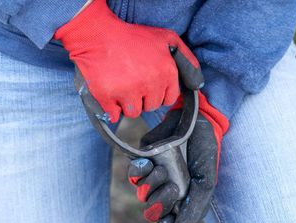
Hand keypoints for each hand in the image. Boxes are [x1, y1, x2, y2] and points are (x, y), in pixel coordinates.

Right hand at [54, 0, 201, 122]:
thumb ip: (186, 57)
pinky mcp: (107, 96)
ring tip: (121, 84)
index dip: (159, 93)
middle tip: (132, 80)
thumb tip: (198, 82)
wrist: (97, 33)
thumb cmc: (132, 37)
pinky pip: (115, 115)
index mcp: (166, 71)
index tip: (149, 84)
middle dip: (143, 97)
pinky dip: (112, 109)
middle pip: (151, 107)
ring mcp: (128, 91)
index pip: (169, 99)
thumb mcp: (167, 39)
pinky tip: (110, 93)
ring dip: (128, 103)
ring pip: (134, 113)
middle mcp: (149, 83)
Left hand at [128, 92, 228, 222]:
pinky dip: (138, 172)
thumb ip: (196, 206)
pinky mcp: (143, 161)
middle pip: (153, 212)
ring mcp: (154, 177)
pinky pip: (133, 175)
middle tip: (172, 188)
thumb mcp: (206, 181)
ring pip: (142, 194)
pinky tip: (148, 165)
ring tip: (163, 171)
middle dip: (159, 204)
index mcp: (183, 200)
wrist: (197, 121)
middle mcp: (167, 191)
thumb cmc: (205, 151)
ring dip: (151, 185)